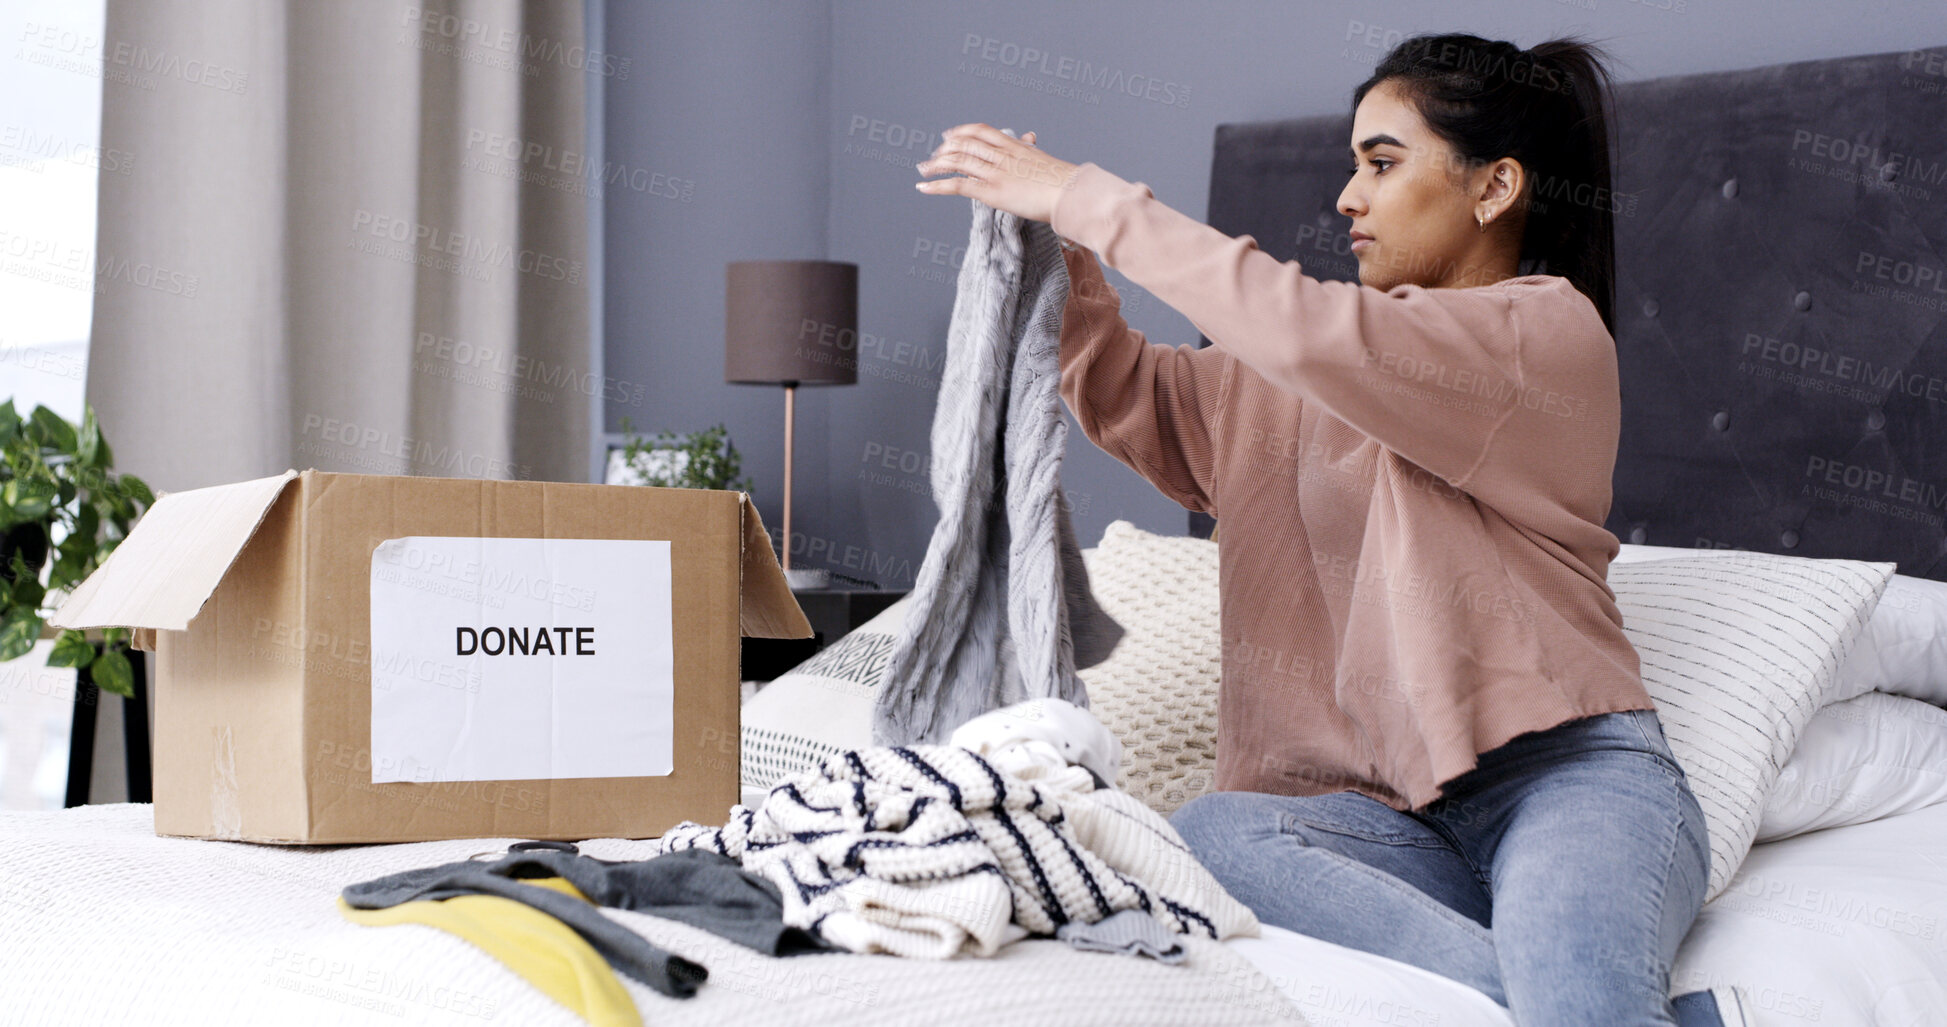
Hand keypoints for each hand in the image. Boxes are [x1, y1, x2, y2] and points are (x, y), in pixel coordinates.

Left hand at [914, 124, 1078, 223]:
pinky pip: (957, 185)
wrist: (1071, 193)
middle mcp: (1001, 155)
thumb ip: (1029, 148)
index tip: (948, 135)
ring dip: (935, 165)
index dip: (961, 131)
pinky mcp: (991, 191)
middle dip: (944, 150)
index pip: (980, 131)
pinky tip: (923, 187)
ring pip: (957, 161)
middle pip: (964, 144)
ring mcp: (995, 172)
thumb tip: (1030, 137)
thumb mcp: (1042, 157)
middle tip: (932, 156)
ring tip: (922, 168)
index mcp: (1013, 145)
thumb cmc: (1062, 180)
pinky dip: (936, 185)